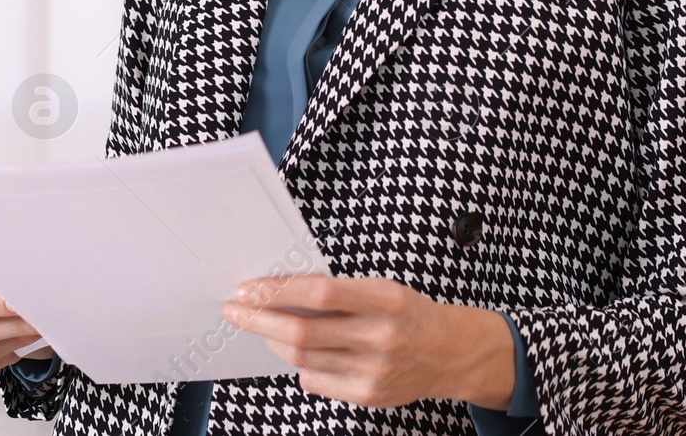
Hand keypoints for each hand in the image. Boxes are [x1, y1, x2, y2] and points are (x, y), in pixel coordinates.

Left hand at [220, 274, 514, 410]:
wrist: (449, 353)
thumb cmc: (407, 313)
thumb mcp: (380, 288)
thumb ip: (337, 292)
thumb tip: (279, 292)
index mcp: (386, 300)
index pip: (320, 292)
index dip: (278, 291)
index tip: (248, 289)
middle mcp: (381, 337)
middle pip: (303, 332)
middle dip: (260, 320)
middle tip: (236, 311)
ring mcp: (375, 371)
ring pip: (303, 359)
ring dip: (273, 341)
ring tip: (263, 328)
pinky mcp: (369, 396)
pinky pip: (316, 381)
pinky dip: (299, 365)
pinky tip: (297, 353)